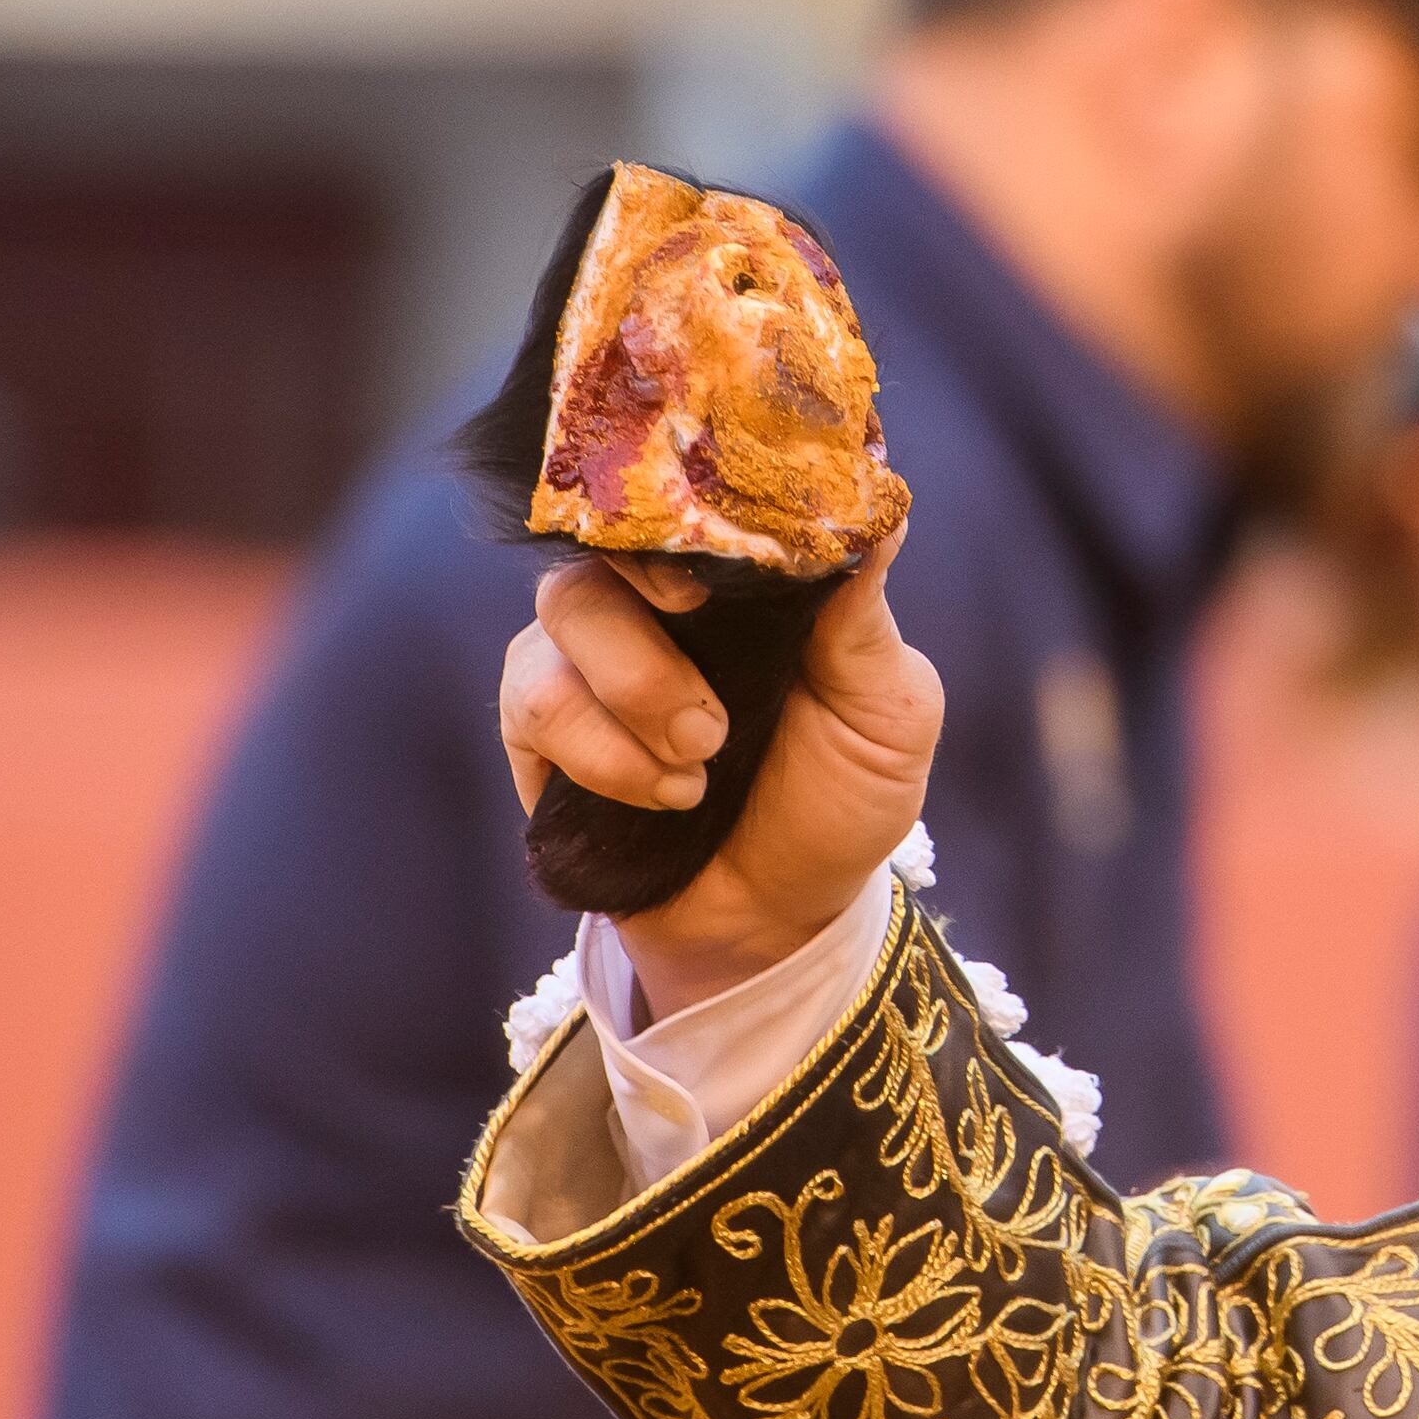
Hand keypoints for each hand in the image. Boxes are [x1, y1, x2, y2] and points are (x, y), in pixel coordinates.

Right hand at [500, 540, 942, 1020]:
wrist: (782, 916)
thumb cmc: (841, 797)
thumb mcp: (887, 711)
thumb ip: (864, 618)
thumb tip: (876, 507)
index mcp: (749, 578)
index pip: (694, 502)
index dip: (684, 518)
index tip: (702, 585)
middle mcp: (662, 600)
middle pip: (607, 551)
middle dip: (649, 645)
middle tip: (712, 728)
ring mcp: (594, 655)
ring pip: (560, 618)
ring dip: (630, 701)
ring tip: (699, 767)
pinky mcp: (545, 725)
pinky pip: (530, 700)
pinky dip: (598, 754)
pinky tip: (661, 796)